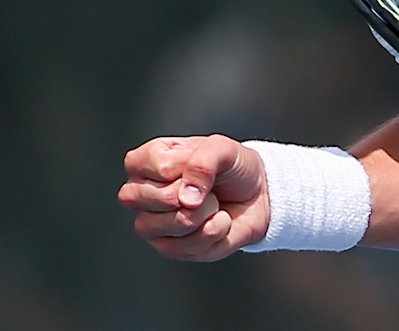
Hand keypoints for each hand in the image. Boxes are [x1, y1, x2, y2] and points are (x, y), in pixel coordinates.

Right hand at [117, 134, 269, 260]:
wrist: (257, 195)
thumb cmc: (233, 168)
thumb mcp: (223, 148)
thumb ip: (203, 161)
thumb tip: (186, 197)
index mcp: (145, 162)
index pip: (144, 165)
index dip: (180, 165)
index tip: (195, 161)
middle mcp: (141, 194)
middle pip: (153, 198)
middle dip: (193, 191)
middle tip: (205, 186)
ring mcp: (151, 225)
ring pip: (173, 224)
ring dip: (206, 212)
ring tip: (212, 202)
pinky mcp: (169, 249)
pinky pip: (189, 246)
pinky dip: (214, 231)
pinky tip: (217, 221)